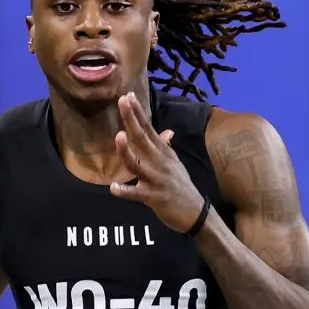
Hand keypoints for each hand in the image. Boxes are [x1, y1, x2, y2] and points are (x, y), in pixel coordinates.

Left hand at [110, 92, 205, 233]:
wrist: (195, 213)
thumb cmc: (181, 186)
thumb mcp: (175, 164)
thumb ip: (166, 147)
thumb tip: (167, 131)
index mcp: (163, 153)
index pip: (148, 128)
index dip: (138, 113)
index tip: (128, 96)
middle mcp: (159, 162)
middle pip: (142, 138)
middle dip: (131, 120)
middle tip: (122, 101)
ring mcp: (156, 179)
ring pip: (137, 164)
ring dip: (127, 151)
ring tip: (118, 136)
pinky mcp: (153, 197)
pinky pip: (136, 193)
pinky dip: (125, 191)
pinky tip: (113, 187)